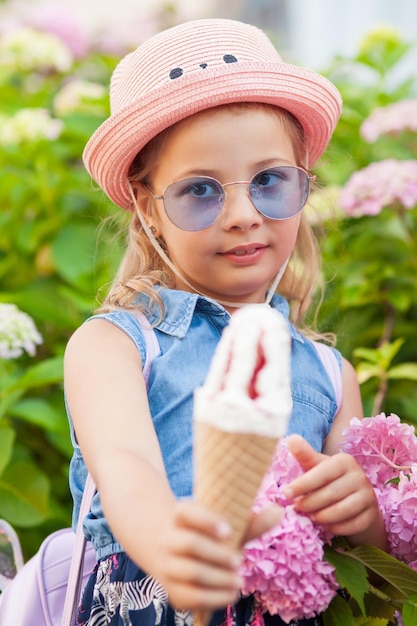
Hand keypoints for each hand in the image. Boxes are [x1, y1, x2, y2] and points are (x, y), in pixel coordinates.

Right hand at [153, 499, 281, 610]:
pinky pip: (191, 596)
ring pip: (191, 571)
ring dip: (219, 578)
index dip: (206, 520)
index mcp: (180, 515)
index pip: (186, 511)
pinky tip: (232, 594)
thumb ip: (250, 522)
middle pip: (190, 543)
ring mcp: (167, 565)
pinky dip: (215, 597)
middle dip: (218, 554)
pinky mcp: (172, 590)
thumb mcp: (226, 526)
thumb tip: (278, 511)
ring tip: (239, 580)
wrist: (178, 557)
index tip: (229, 530)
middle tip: (240, 561)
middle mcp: (168, 538)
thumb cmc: (210, 537)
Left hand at [284, 435, 385, 546]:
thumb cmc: (330, 481)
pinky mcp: (372, 515)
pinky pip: (354, 524)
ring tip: (311, 517)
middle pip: (331, 493)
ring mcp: (368, 496)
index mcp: (344, 461)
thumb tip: (291, 439)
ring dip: (324, 516)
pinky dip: (339, 527)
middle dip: (310, 502)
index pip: (322, 473)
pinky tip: (327, 527)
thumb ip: (305, 455)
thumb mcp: (317, 467)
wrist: (355, 501)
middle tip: (297, 508)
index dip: (303, 484)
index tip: (286, 493)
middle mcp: (359, 476)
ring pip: (344, 509)